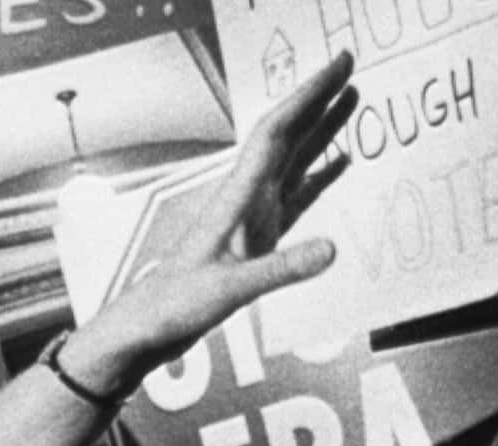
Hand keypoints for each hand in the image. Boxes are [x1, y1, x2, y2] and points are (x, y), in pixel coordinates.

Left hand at [67, 53, 357, 388]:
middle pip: (287, 136)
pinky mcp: (256, 239)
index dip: (309, 96)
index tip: (338, 66)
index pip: (276, 133)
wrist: (145, 328)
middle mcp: (244, 200)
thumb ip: (279, 270)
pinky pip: (297, 196)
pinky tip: (339, 163)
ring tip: (352, 101)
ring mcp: (251, 217)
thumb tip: (330, 249)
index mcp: (235, 200)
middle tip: (350, 66)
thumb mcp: (228, 291)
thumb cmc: (172, 307)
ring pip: (294, 161)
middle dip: (319, 100)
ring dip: (322, 130)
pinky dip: (320, 176)